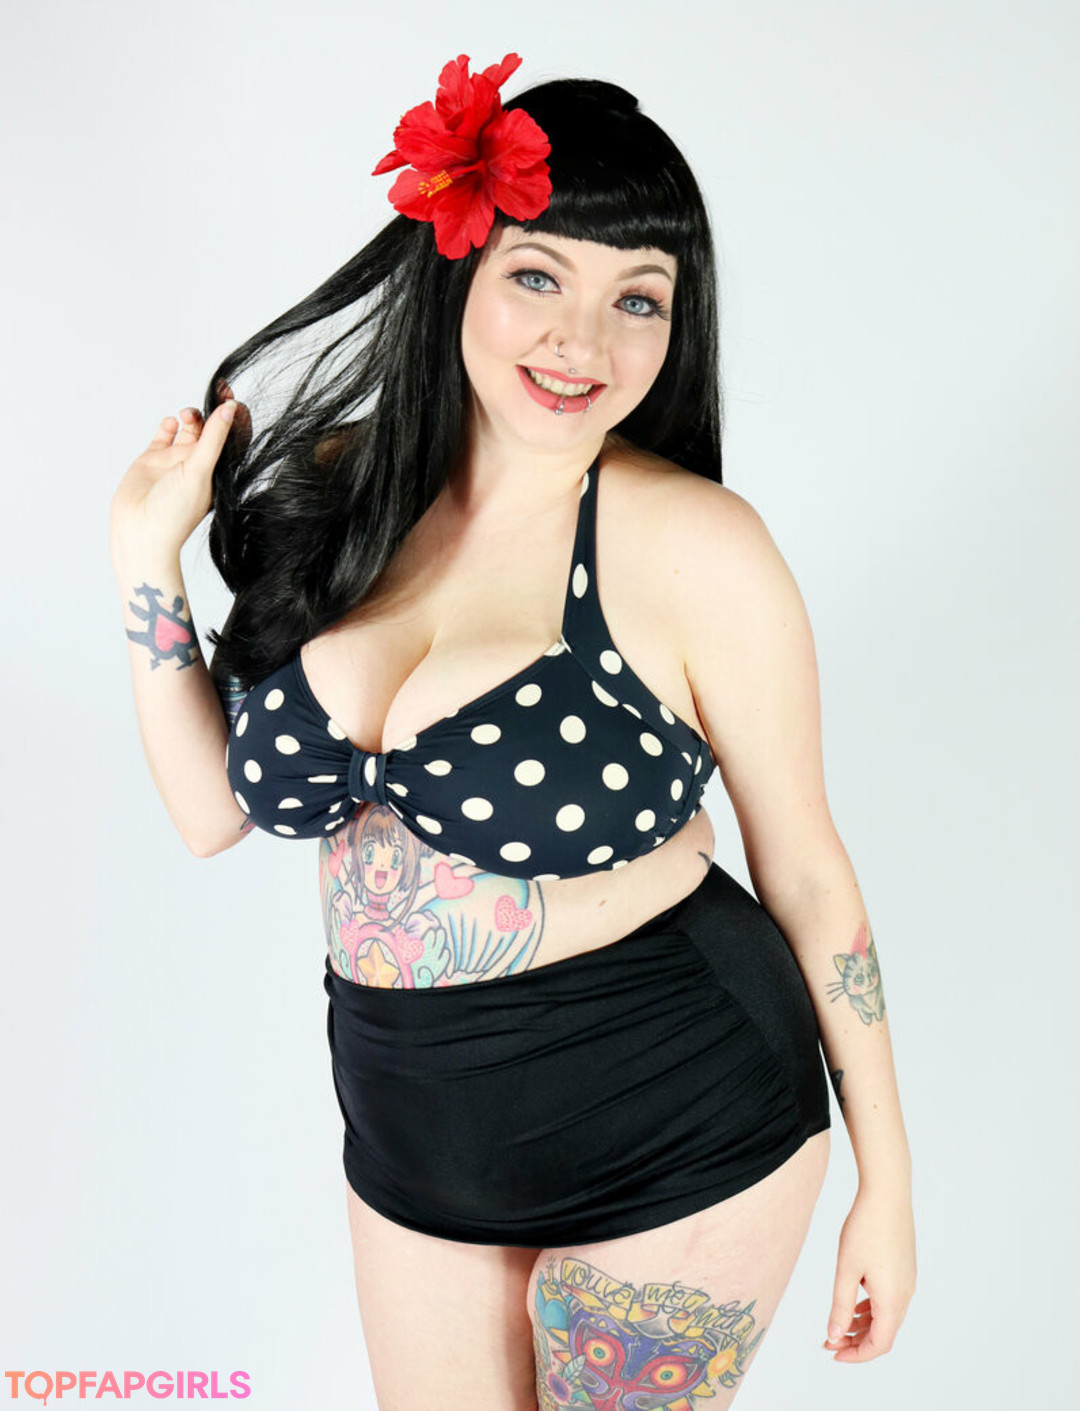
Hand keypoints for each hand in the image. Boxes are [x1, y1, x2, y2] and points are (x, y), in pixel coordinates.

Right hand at [109, 383, 249, 566]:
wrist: (139, 532)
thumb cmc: (175, 513)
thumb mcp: (199, 472)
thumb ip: (213, 440)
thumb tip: (230, 410)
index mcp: (218, 473)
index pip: (231, 440)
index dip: (233, 418)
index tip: (232, 397)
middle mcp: (199, 467)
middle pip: (211, 430)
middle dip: (212, 411)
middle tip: (214, 394)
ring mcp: (175, 462)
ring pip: (188, 430)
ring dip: (192, 417)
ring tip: (188, 415)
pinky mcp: (152, 460)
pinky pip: (163, 437)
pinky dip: (168, 426)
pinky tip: (171, 422)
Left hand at [823, 1184, 915, 1362]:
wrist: (888, 1193)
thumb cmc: (866, 1228)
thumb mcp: (846, 1269)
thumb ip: (841, 1305)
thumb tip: (835, 1334)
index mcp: (892, 1300)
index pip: (879, 1344)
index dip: (856, 1355)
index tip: (833, 1353)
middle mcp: (906, 1295)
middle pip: (884, 1333)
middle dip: (856, 1341)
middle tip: (829, 1340)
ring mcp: (908, 1281)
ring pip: (886, 1316)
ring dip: (863, 1325)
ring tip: (837, 1324)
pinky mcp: (905, 1268)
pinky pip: (889, 1299)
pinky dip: (871, 1308)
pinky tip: (854, 1302)